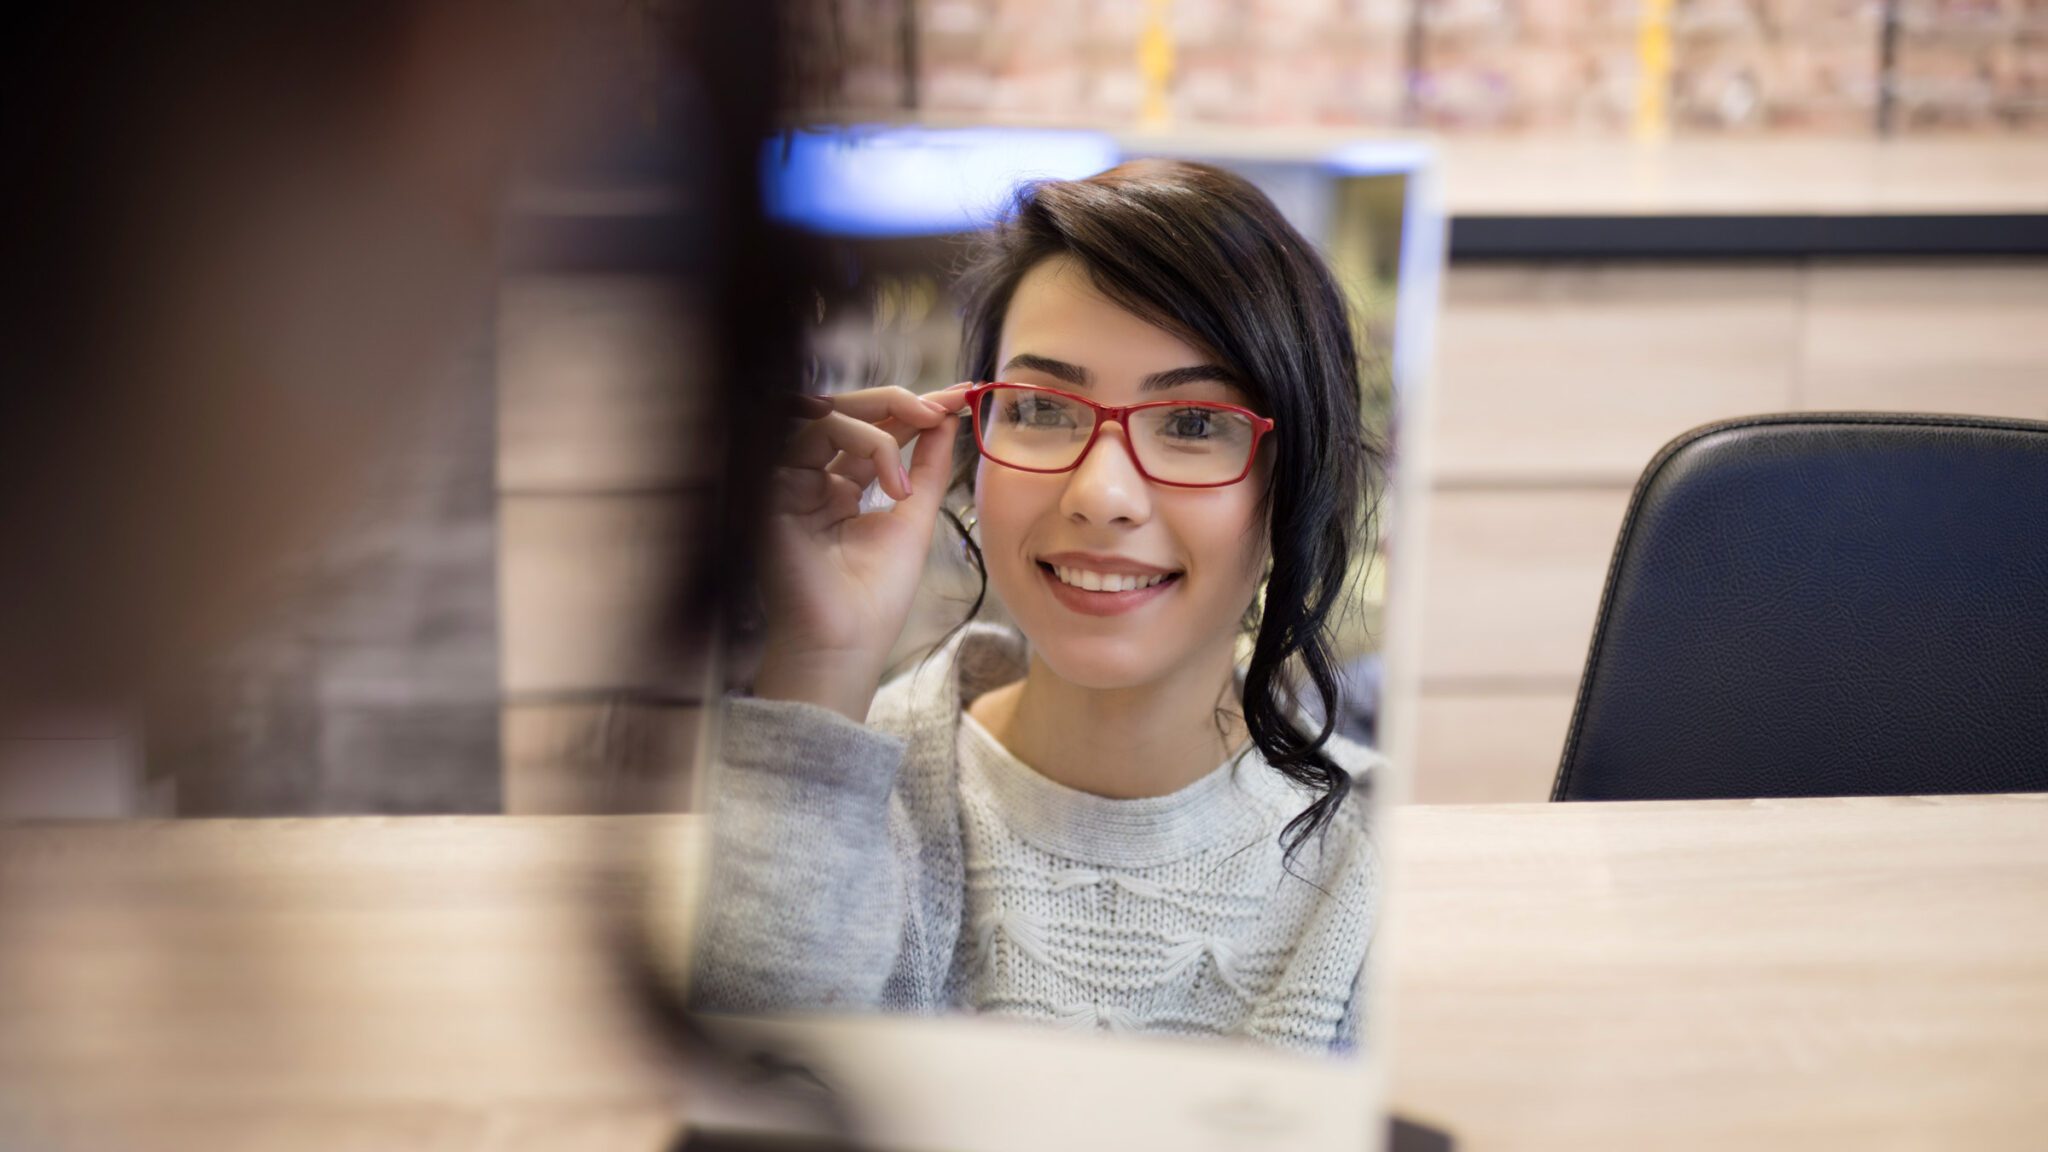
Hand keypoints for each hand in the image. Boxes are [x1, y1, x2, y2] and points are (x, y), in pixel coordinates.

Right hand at [753, 383, 973, 720]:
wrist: (845, 643)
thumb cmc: (875, 598)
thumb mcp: (914, 518)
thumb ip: (929, 466)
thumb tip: (950, 416)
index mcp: (838, 489)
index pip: (873, 431)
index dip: (914, 409)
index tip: (961, 394)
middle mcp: (810, 480)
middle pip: (847, 413)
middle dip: (899, 402)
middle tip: (942, 408)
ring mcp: (788, 482)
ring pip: (829, 417)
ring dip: (884, 427)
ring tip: (915, 459)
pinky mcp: (771, 485)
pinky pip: (814, 437)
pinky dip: (863, 445)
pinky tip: (892, 481)